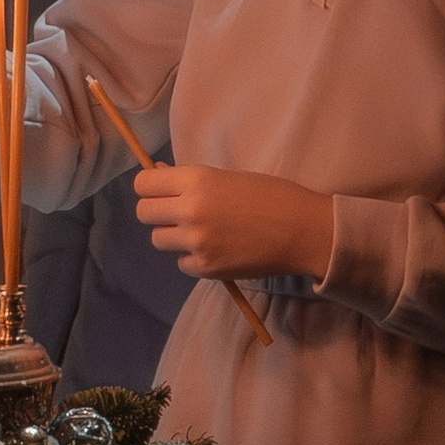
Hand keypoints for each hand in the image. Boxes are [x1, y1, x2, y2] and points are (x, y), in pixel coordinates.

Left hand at [130, 161, 332, 282]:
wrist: (302, 230)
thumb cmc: (269, 195)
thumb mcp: (226, 177)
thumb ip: (189, 181)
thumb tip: (156, 176)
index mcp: (196, 180)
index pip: (143, 185)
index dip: (150, 188)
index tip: (161, 192)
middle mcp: (190, 210)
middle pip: (144, 213)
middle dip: (157, 213)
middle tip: (178, 214)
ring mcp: (197, 242)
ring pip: (158, 240)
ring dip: (174, 236)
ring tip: (202, 232)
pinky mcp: (206, 268)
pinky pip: (181, 262)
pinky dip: (193, 258)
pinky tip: (217, 249)